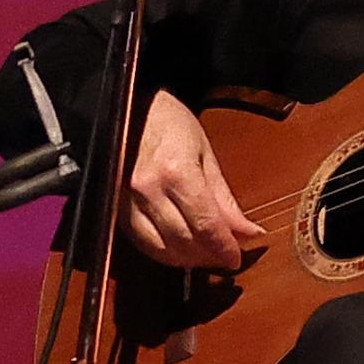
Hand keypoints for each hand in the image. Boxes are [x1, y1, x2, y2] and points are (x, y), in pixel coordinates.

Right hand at [125, 89, 266, 268]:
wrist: (122, 104)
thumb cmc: (166, 120)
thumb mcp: (204, 151)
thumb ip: (224, 197)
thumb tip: (248, 232)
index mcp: (175, 172)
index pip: (206, 226)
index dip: (224, 249)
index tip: (237, 259)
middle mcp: (148, 190)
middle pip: (183, 242)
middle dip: (208, 256)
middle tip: (225, 257)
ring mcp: (126, 200)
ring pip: (160, 248)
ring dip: (186, 260)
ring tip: (205, 255)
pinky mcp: (114, 207)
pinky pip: (141, 242)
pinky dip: (163, 252)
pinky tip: (179, 248)